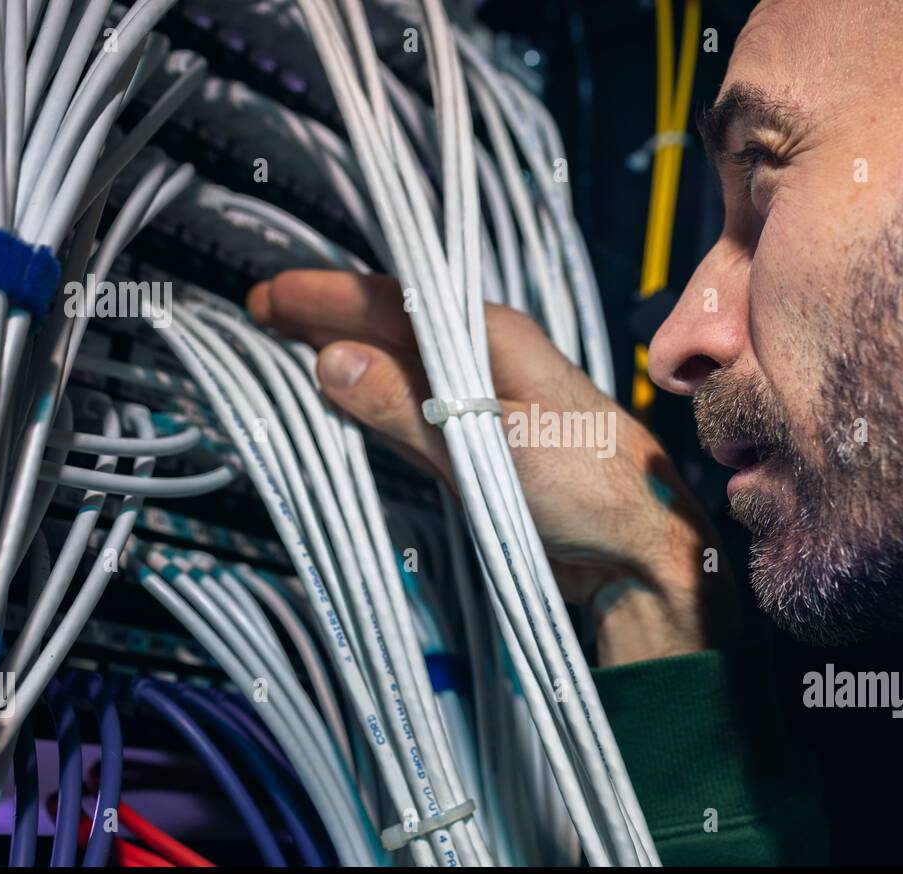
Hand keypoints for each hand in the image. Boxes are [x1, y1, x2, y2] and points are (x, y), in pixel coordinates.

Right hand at [246, 271, 735, 664]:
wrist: (640, 548)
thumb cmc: (588, 487)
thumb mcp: (489, 446)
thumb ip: (409, 407)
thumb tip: (329, 360)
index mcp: (495, 337)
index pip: (396, 300)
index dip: (328, 295)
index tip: (269, 296)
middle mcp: (488, 358)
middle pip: (394, 324)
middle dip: (329, 316)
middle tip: (262, 312)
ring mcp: (485, 400)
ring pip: (401, 363)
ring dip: (348, 353)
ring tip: (289, 345)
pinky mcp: (483, 442)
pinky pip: (414, 406)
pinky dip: (374, 396)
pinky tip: (351, 397)